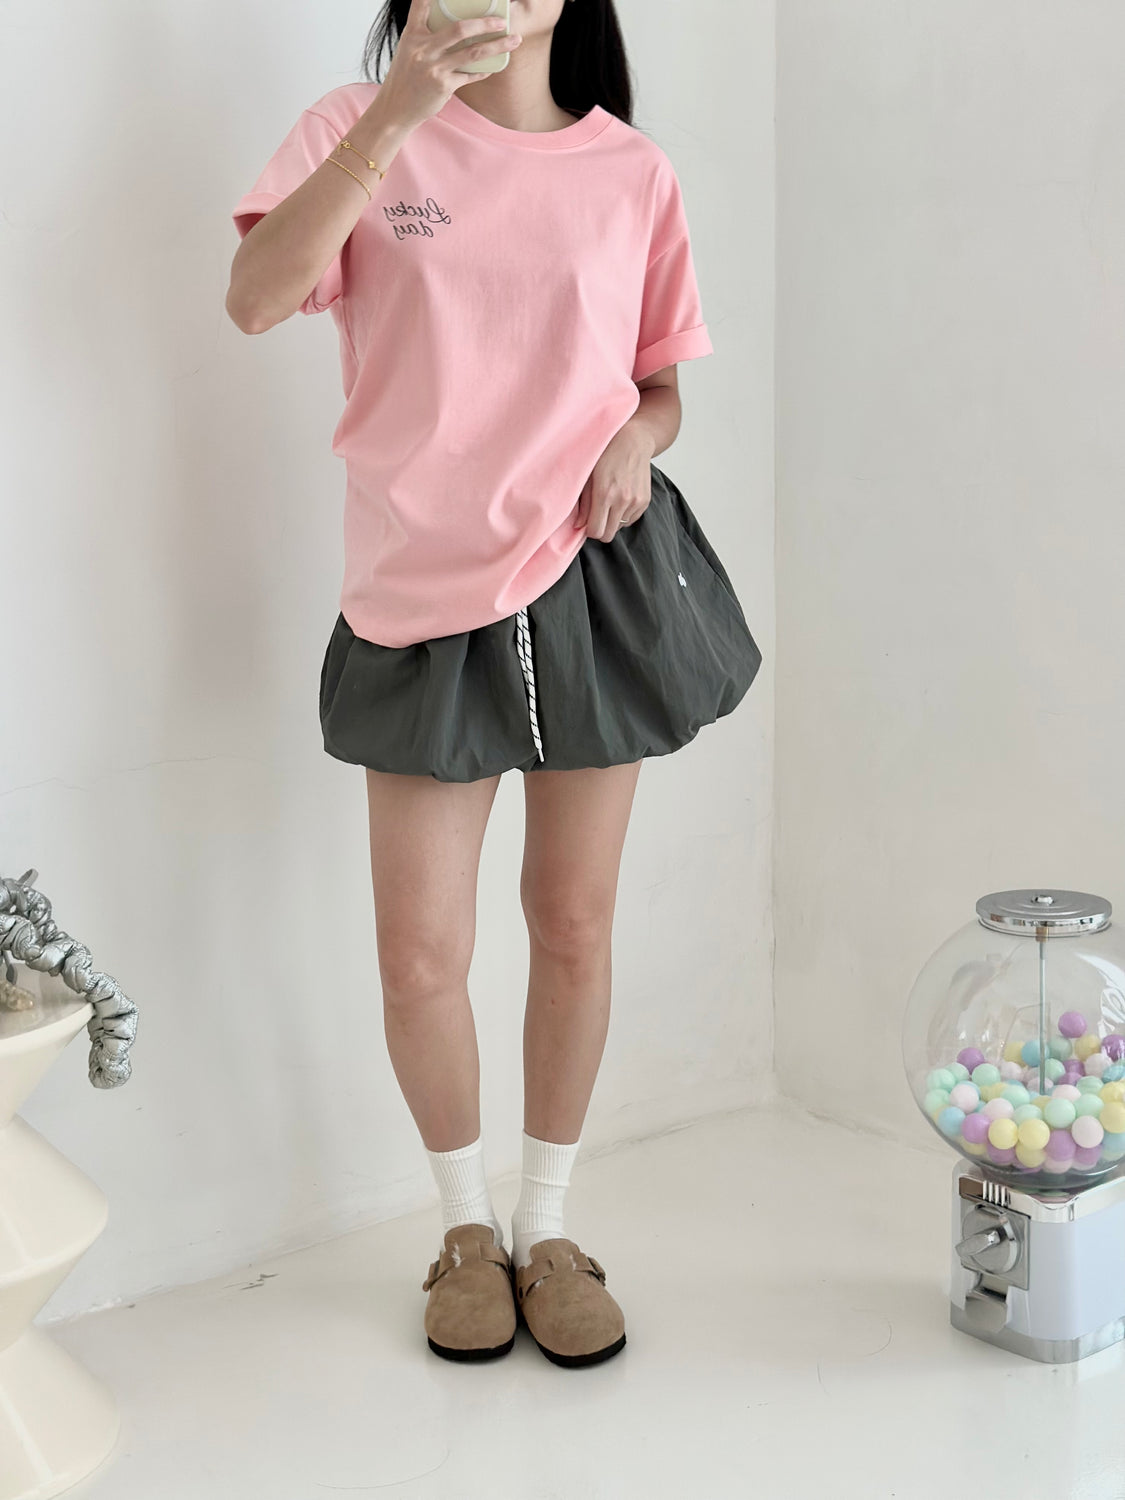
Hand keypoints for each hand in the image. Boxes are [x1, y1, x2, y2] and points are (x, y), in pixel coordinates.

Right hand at [377, 0, 521, 130]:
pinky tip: (492, 67)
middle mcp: (423, 49)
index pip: (422, 4)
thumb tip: (457, 28)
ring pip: (473, 53)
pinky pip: (470, 75)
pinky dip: (483, 70)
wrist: (395, 109)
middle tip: (502, 21)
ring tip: (514, 40)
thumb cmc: (404, 78)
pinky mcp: (443, 86)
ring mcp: (434, 68)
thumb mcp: (409, 50)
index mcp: (412, 35)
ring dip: (497, 46)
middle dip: (485, 23)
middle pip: (460, 29)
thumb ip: (427, 37)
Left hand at [573, 422, 655, 542]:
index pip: (596, 531)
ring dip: (612, 520)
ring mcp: (636, 502)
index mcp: (604, 494)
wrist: (633, 441)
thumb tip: (579, 526)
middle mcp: (622, 500)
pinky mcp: (645, 501)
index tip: (587, 522)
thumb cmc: (606, 454)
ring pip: (619, 528)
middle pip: (608, 535)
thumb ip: (584, 503)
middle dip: (600, 529)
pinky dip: (623, 514)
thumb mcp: (588, 476)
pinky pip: (631, 520)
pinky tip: (620, 498)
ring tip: (609, 501)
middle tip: (596, 516)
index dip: (589, 530)